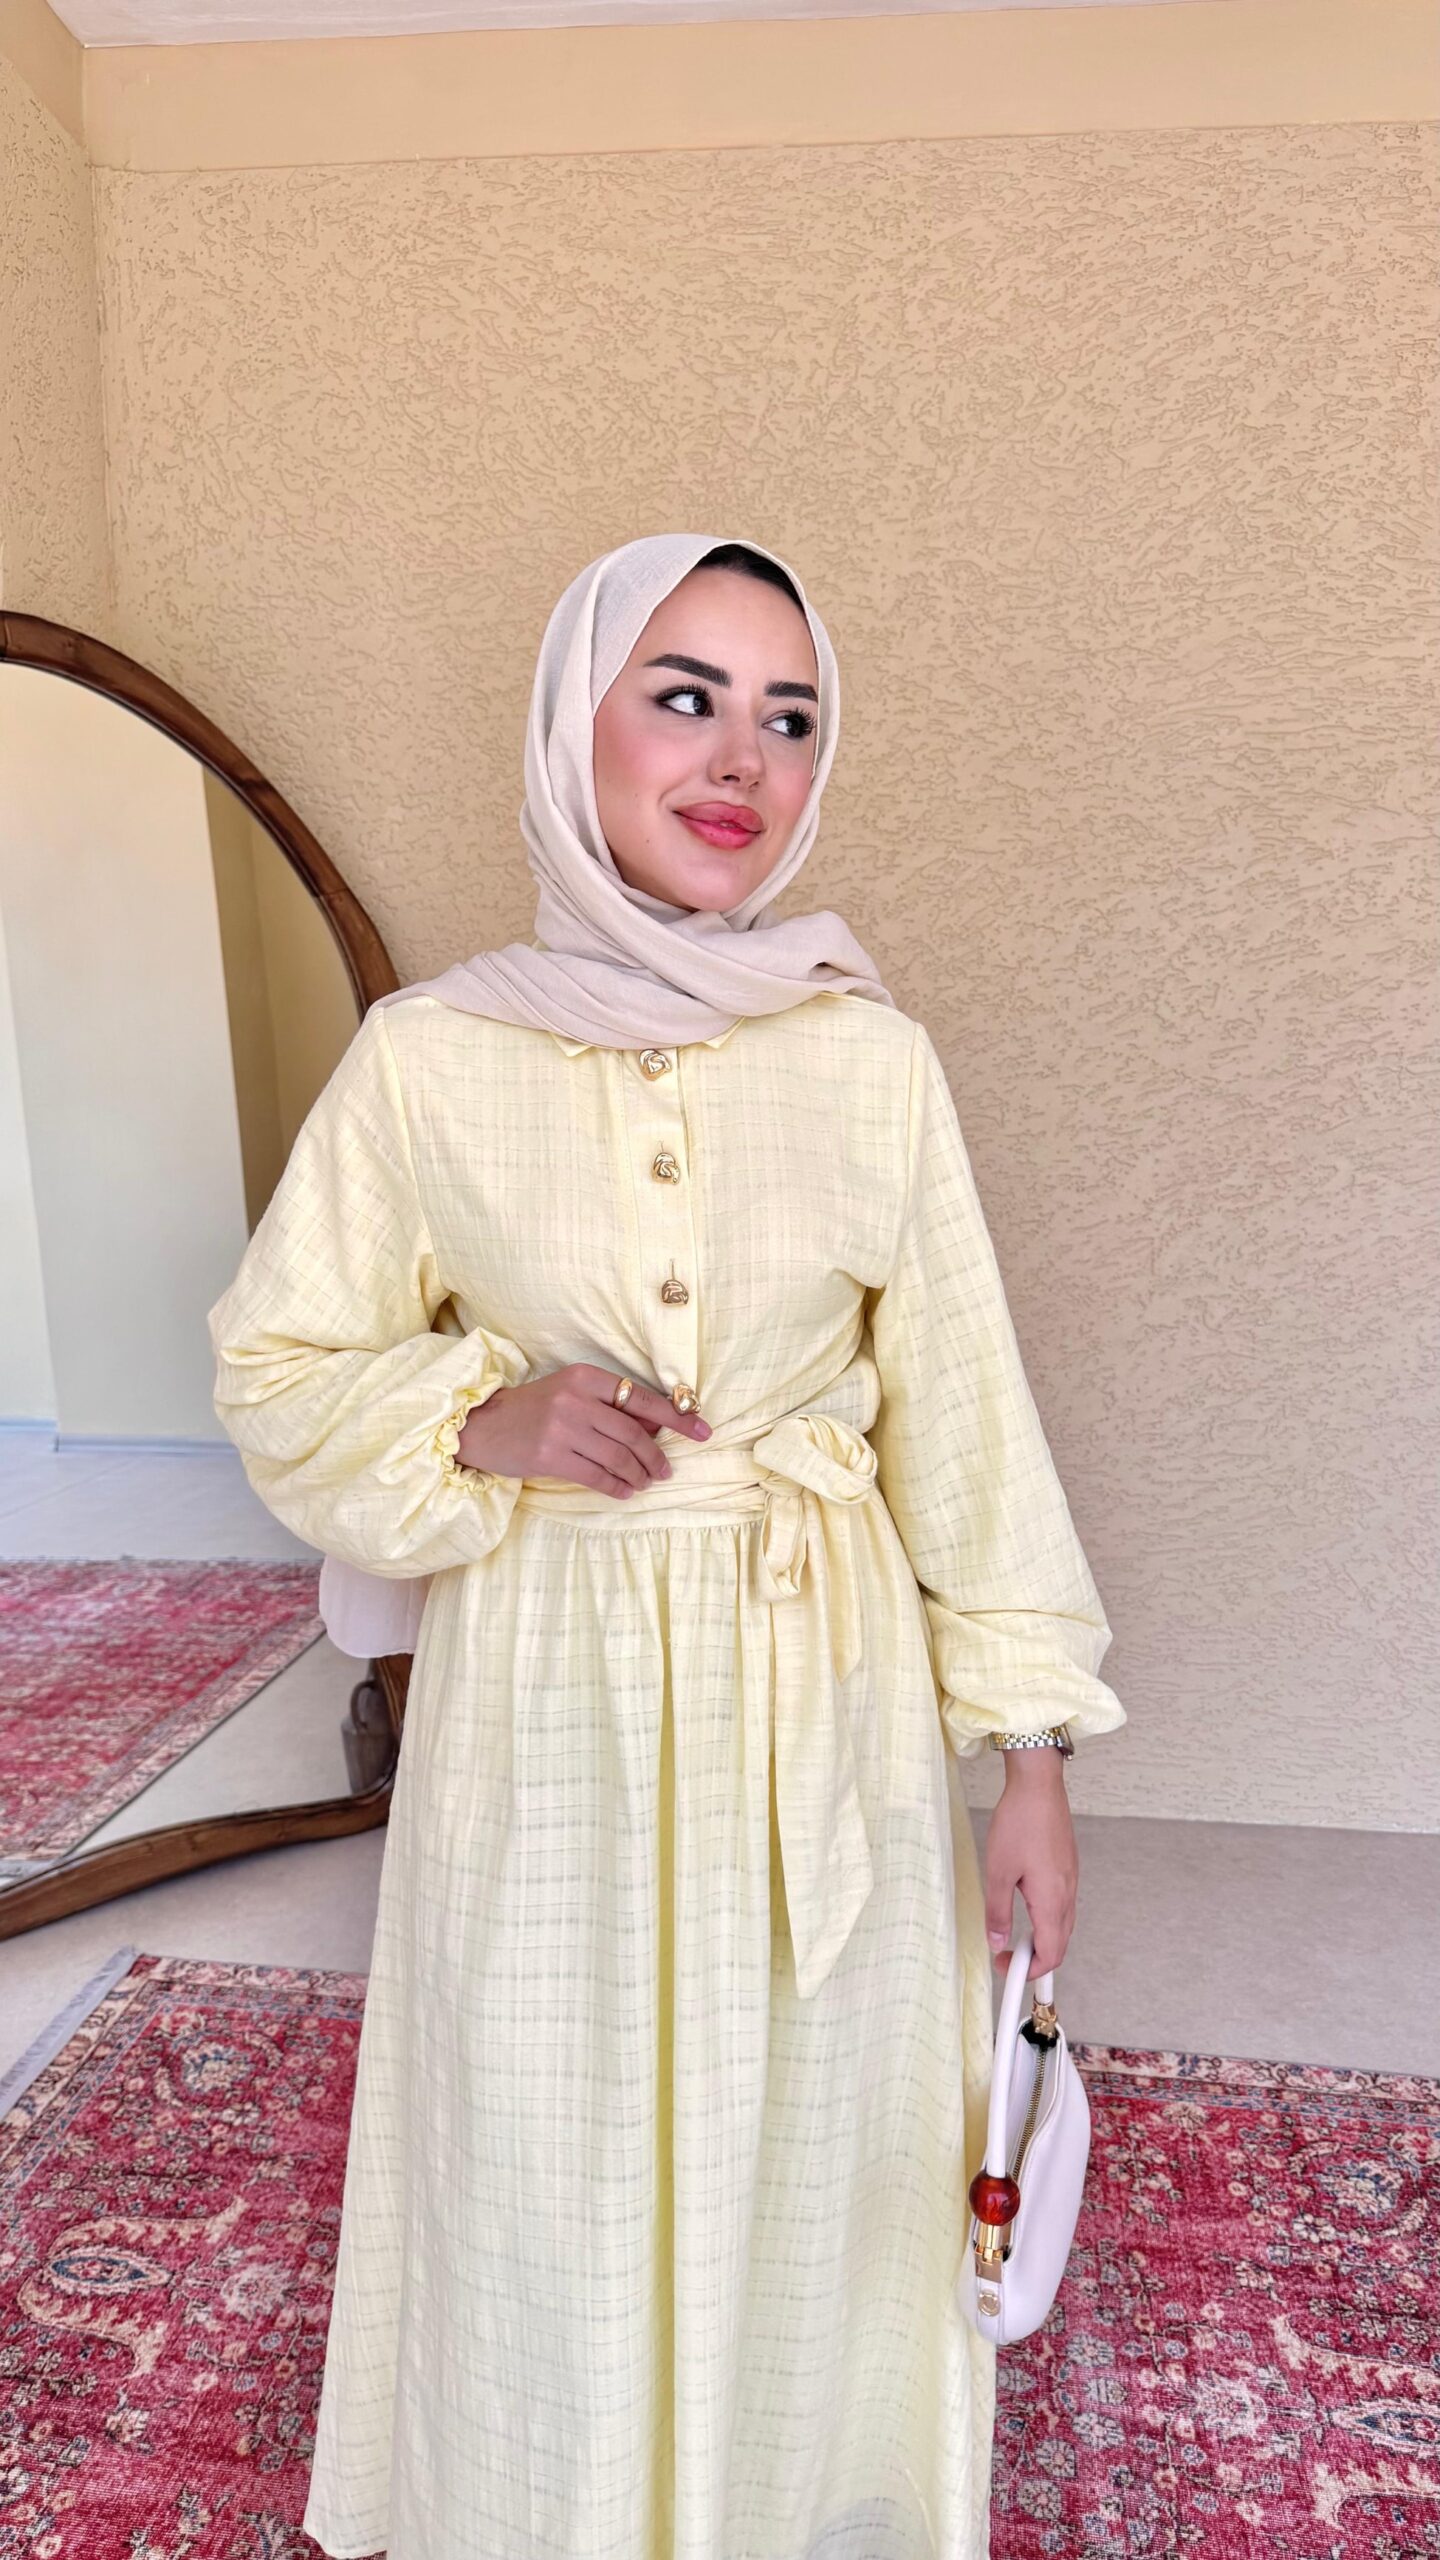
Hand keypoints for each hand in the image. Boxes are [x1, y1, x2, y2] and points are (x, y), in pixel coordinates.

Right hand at [454, 1363, 709, 1499]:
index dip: (677, 1417)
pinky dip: (617, 1486)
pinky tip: (625, 1491)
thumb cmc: (534, 1409)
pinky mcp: (550, 1456)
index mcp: (585, 1377)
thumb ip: (613, 1407)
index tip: (703, 1431)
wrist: (483, 1424)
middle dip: (656, 1455)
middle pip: (633, 1433)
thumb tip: (658, 1425)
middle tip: (665, 1470)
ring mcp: (562, 1428)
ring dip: (638, 1474)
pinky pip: (596, 1476)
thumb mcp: (573, 1395)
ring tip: (645, 1482)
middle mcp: (576, 1400)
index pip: (642, 1398)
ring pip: (618, 1457)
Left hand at [983, 1754, 1078, 1981]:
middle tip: (1006, 1955)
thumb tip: (998, 1942)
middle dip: (1035, 1959)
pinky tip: (1027, 1907)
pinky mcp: (1068, 1868)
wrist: (1039, 1786)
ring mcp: (1071, 1880)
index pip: (1050, 1954)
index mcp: (1052, 1900)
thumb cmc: (1019, 1822)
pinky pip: (1063, 1906)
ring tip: (1013, 1935)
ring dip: (1042, 1939)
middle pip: (1059, 1944)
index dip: (1029, 1970)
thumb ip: (998, 1912)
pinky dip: (1048, 1920)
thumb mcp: (998, 1870)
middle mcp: (1067, 1894)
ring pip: (1063, 1925)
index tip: (1005, 1967)